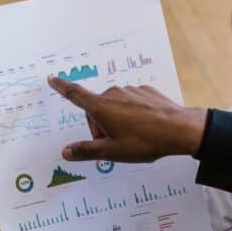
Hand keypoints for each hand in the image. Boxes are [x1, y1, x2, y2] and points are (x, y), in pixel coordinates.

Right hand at [48, 76, 207, 161]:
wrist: (179, 130)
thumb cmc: (144, 141)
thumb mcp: (112, 152)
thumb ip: (86, 151)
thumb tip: (66, 152)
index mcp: (100, 107)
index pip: (75, 94)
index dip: (61, 87)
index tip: (52, 78)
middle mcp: (113, 94)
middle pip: (97, 109)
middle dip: (100, 126)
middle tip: (115, 144)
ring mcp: (130, 90)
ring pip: (115, 107)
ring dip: (117, 121)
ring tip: (133, 137)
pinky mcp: (145, 91)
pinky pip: (132, 103)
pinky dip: (133, 115)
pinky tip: (144, 127)